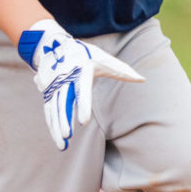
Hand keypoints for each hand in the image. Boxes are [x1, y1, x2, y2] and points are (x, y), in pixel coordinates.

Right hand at [17, 19, 143, 149]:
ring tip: (63, 145)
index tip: (84, 121)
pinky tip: (59, 140)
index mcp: (80, 69)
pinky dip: (52, 126)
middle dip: (64, 119)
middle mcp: (65, 78)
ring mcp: (54, 86)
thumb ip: (121, 70)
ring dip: (57, 127)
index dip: (82, 104)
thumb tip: (142, 79)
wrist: (55, 45)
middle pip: (63, 101)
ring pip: (54, 109)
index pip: (81, 89)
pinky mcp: (48, 93)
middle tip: (68, 136)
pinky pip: (49, 111)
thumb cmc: (85, 54)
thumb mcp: (102, 58)